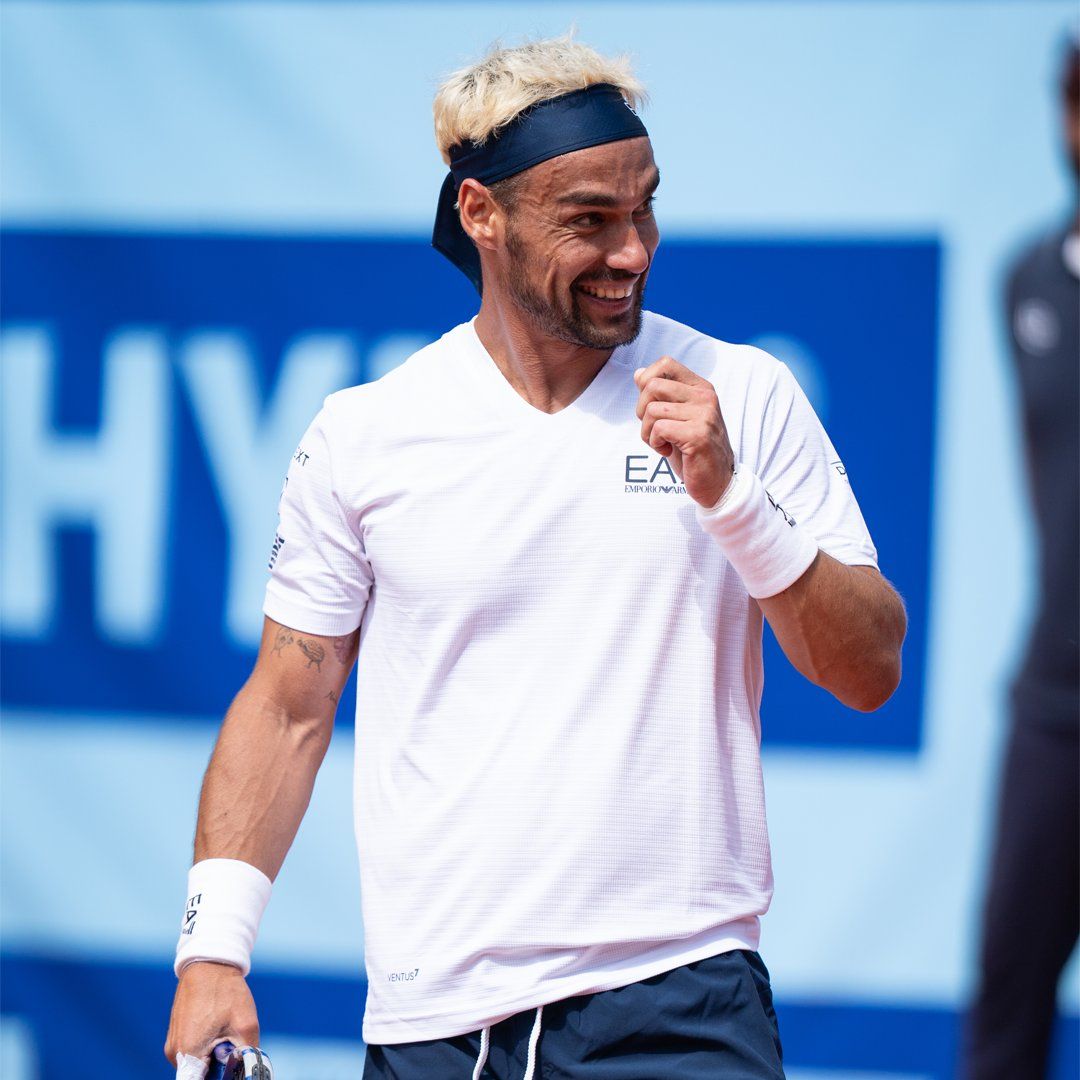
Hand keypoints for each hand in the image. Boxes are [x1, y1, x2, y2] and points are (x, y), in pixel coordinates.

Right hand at [164, 961, 259, 1069]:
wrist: (209, 962)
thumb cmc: (226, 991)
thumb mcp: (246, 1025)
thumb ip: (248, 1056)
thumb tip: (252, 1071)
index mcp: (187, 1054)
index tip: (228, 1073)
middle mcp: (175, 1053)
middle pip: (198, 1076)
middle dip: (218, 1069)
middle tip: (234, 1052)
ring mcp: (173, 1044)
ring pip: (197, 1063)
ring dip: (213, 1057)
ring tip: (227, 1034)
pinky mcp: (177, 1034)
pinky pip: (193, 1050)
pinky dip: (207, 1047)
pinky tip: (219, 1028)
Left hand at [634, 356, 734, 507]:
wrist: (717, 482)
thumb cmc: (692, 450)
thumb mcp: (676, 418)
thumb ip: (661, 396)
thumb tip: (638, 373)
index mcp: (700, 387)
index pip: (665, 363)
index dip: (646, 381)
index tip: (651, 406)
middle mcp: (705, 396)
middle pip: (652, 385)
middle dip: (641, 410)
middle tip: (653, 429)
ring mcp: (704, 414)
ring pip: (652, 410)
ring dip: (646, 432)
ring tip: (661, 442)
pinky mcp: (698, 435)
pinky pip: (659, 429)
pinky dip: (654, 443)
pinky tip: (667, 451)